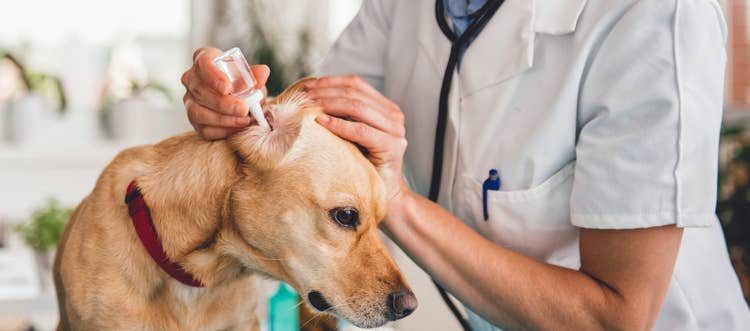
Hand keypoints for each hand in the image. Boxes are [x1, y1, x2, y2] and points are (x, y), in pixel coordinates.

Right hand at [181, 47, 269, 139]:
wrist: (240, 100)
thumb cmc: (242, 83)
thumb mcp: (250, 78)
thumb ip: (255, 76)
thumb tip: (263, 72)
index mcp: (204, 60)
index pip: (203, 63)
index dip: (213, 76)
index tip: (227, 88)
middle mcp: (192, 79)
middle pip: (200, 90)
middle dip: (223, 103)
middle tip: (243, 108)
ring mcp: (189, 100)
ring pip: (197, 112)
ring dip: (222, 119)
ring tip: (243, 120)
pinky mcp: (194, 120)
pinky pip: (203, 128)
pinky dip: (221, 131)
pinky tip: (236, 129)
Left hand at [305, 75, 409, 209]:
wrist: (385, 194)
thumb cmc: (363, 165)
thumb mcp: (351, 134)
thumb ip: (342, 115)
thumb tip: (310, 96)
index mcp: (386, 107)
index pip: (356, 84)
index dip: (331, 81)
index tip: (307, 85)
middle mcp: (394, 115)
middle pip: (355, 93)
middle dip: (326, 92)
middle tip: (304, 95)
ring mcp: (396, 130)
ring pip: (358, 108)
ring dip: (330, 104)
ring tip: (310, 106)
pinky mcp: (393, 146)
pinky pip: (361, 130)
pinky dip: (340, 124)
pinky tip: (322, 122)